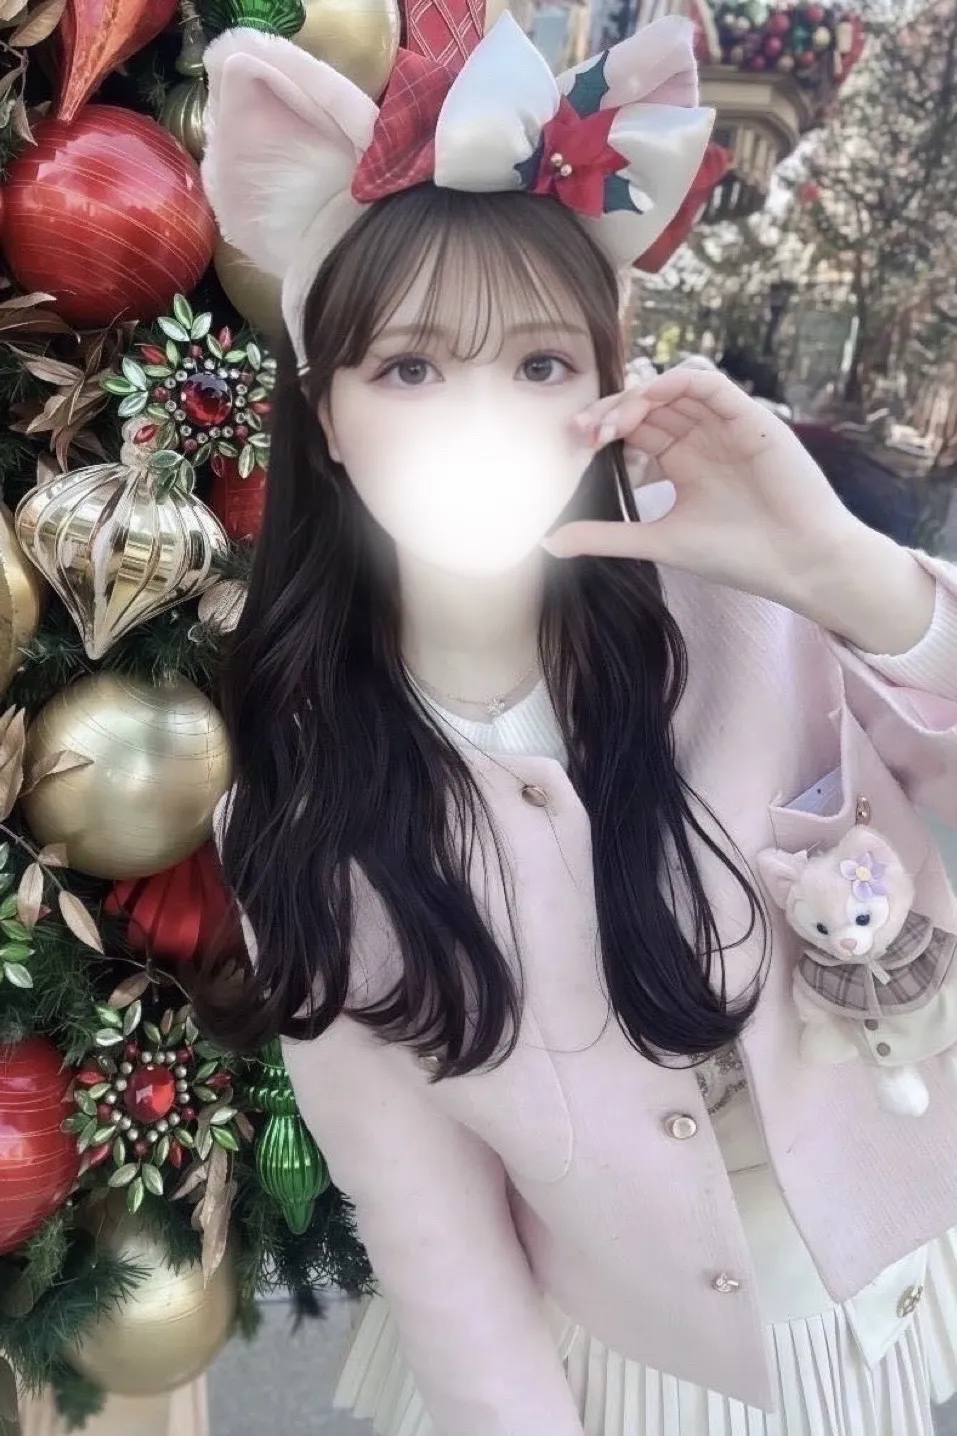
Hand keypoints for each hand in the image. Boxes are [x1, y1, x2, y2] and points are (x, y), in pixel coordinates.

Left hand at [546, 364, 857, 607]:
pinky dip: (677, 381)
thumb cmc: (739, 555)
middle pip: (649, 404)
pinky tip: (651, 397)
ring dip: (638, 397)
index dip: (603, 428)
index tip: (574, 444)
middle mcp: (702, 437)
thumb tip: (549, 543)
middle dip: (611, 411)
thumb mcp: (659, 541)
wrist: (799, 563)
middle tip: (583, 431)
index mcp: (682, 461)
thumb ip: (606, 536)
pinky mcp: (750, 417)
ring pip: (673, 389)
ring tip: (611, 424)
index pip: (634, 428)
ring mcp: (725, 424)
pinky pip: (709, 382)